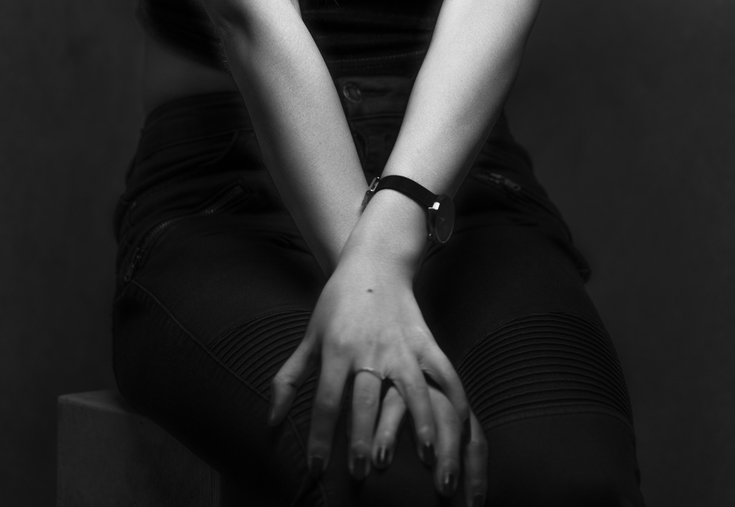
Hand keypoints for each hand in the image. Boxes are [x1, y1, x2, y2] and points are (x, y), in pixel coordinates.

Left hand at [268, 244, 486, 500]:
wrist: (374, 262)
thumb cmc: (336, 303)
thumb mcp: (310, 336)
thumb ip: (289, 378)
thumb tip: (272, 421)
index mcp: (337, 349)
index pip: (325, 399)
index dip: (319, 436)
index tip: (316, 469)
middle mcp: (369, 349)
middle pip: (365, 398)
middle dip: (363, 436)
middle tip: (361, 471)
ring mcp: (400, 345)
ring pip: (411, 387)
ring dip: (419, 421)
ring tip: (426, 458)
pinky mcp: (424, 340)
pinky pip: (444, 371)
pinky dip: (456, 396)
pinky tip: (462, 425)